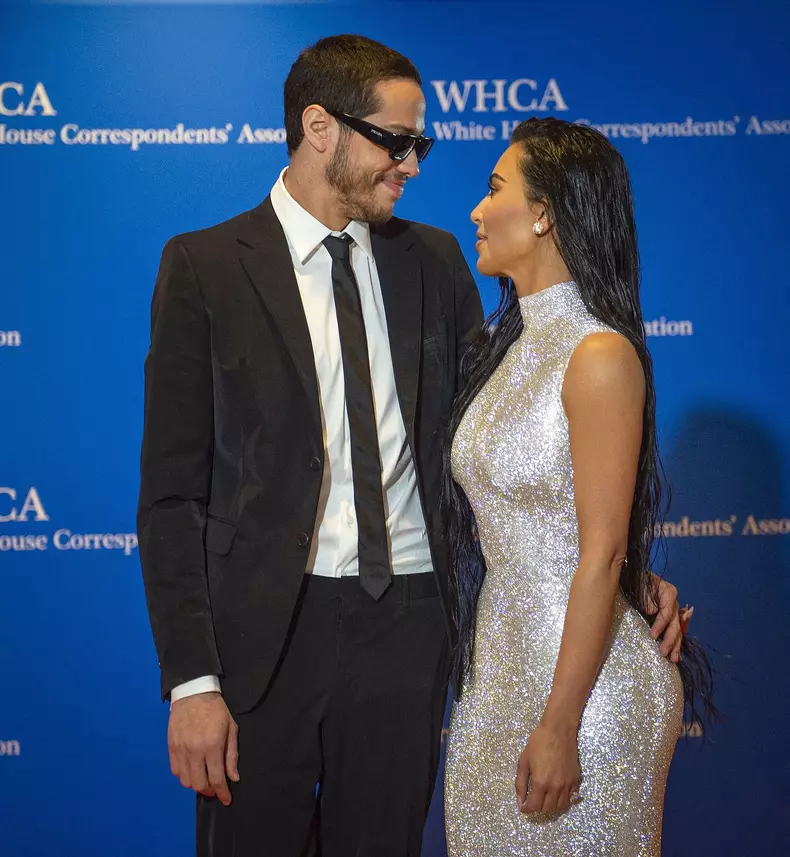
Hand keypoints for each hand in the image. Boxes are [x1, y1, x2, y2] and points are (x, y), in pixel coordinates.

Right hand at [168, 691, 238, 805]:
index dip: (222, 793)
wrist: (194, 693)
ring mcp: (181, 750)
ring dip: (196, 784)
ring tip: (204, 777)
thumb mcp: (231, 729)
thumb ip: (232, 755)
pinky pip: (175, 771)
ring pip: (186, 781)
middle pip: (199, 784)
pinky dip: (184, 775)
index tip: (226, 799)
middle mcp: (195, 751)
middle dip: (209, 791)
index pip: (217, 779)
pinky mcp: (171, 747)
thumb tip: (234, 778)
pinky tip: (192, 769)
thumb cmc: (216, 710)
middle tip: (215, 787)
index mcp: (213, 746)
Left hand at [514, 721, 580, 814]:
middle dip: (537, 807)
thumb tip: (520, 801)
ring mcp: (567, 784)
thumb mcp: (523, 761)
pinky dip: (561, 799)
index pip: (534, 807)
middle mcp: (555, 787)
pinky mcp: (575, 780)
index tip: (523, 806)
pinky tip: (555, 791)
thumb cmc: (538, 743)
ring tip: (543, 797)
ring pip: (560, 806)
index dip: (527, 809)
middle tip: (532, 799)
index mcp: (540, 782)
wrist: (558, 730)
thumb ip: (520, 783)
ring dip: (550, 805)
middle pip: (547, 809)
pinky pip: (569, 798)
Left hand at [645, 574, 692, 662]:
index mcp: (668, 592)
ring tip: (674, 659)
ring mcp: (672, 610)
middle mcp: (673, 602)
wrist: (635, 576)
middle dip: (670, 639)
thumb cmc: (637, 578)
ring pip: (677, 629)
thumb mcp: (640, 582)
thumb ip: (645, 594)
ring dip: (676, 644)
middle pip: (674, 623)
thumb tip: (652, 610)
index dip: (661, 624)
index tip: (653, 635)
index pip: (667, 611)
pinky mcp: (668, 617)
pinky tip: (676, 655)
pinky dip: (676, 642)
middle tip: (664, 652)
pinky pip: (675, 630)